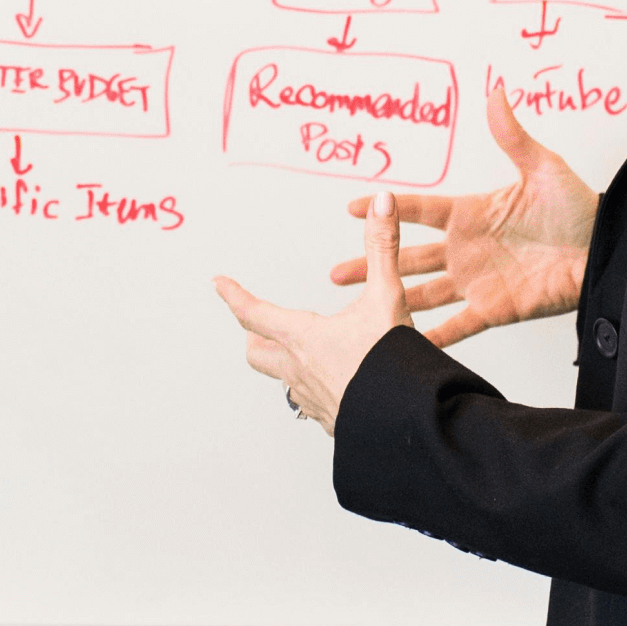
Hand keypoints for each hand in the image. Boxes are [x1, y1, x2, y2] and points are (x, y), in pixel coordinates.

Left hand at [212, 195, 411, 434]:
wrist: (407, 422)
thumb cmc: (392, 362)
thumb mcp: (389, 297)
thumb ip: (383, 248)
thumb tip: (382, 203)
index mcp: (303, 338)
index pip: (253, 313)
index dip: (233, 295)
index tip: (218, 283)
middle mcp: (299, 370)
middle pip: (257, 354)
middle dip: (253, 336)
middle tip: (253, 325)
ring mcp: (314, 400)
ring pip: (284, 382)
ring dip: (285, 365)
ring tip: (299, 354)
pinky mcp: (333, 421)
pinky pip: (311, 404)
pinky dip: (316, 389)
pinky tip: (336, 385)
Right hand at [331, 79, 596, 346]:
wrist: (605, 251)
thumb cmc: (580, 208)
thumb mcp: (542, 168)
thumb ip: (512, 136)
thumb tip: (497, 91)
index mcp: (472, 214)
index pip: (420, 211)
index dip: (387, 210)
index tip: (354, 207)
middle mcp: (467, 249)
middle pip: (409, 258)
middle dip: (373, 263)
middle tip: (337, 273)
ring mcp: (478, 282)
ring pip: (422, 293)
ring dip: (391, 299)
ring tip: (359, 309)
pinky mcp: (495, 309)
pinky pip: (458, 326)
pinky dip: (433, 337)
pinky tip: (405, 343)